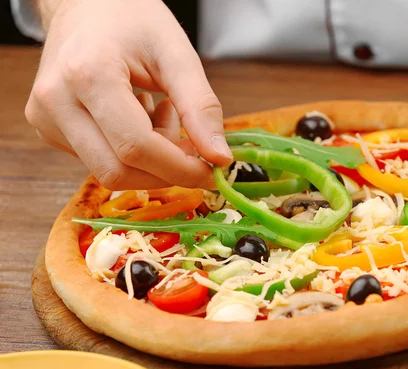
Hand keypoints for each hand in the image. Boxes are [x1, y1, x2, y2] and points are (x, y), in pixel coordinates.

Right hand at [25, 0, 231, 189]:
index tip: (212, 171)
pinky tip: (140, 115)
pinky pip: (98, 159)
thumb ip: (200, 107)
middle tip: (192, 146)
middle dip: (165, 170)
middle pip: (117, 170)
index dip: (180, 168)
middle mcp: (56, 101)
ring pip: (108, 170)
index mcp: (88, 75)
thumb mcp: (176, 55)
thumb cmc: (132, 18)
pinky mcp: (47, 127)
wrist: (86, 3)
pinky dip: (131, 150)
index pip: (136, 148)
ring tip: (163, 114)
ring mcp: (45, 117)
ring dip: (150, 160)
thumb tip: (219, 158)